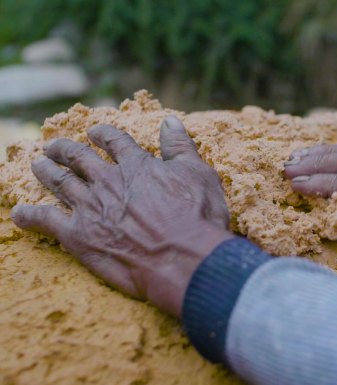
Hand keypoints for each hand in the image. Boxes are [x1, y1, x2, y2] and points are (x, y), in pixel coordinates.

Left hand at [11, 116, 233, 317]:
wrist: (181, 257)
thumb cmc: (196, 217)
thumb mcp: (198, 174)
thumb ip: (180, 146)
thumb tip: (170, 121)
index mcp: (136, 165)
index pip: (113, 141)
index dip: (102, 134)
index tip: (94, 131)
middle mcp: (108, 181)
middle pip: (79, 158)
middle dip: (65, 150)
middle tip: (53, 146)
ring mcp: (89, 207)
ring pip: (59, 182)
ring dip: (46, 171)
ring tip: (37, 164)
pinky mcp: (77, 235)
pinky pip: (44, 221)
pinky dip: (29, 216)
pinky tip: (19, 213)